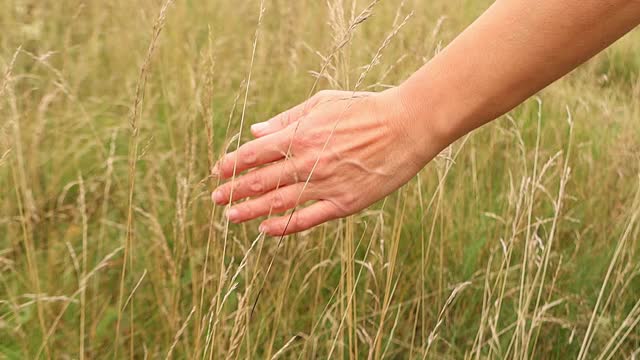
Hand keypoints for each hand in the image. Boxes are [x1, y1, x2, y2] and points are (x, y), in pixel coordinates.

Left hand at [211, 89, 441, 235]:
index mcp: (300, 135)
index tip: (218, 171)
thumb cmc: (364, 109)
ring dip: (250, 210)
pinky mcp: (344, 202)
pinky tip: (267, 229)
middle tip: (216, 198)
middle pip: (259, 180)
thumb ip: (287, 119)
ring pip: (278, 202)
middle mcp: (308, 162)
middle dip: (233, 190)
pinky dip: (284, 226)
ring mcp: (325, 185)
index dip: (231, 164)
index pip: (254, 154)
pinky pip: (307, 218)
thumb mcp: (322, 103)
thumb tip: (256, 131)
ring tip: (231, 216)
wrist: (406, 126)